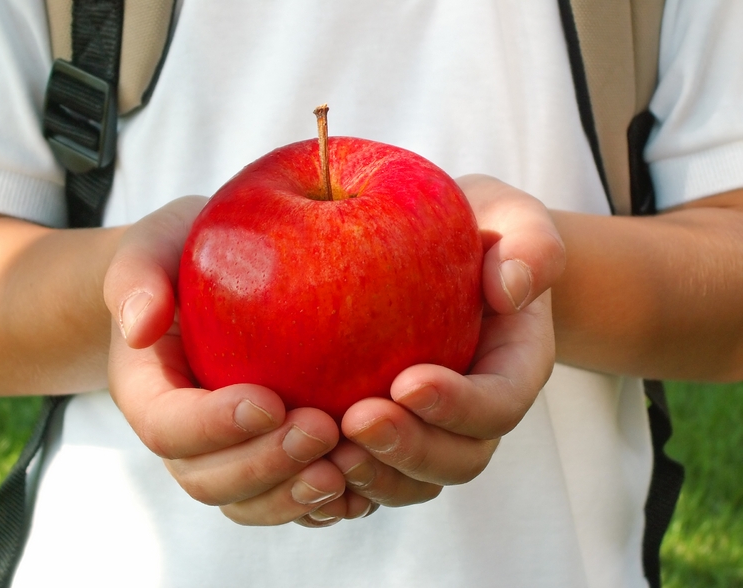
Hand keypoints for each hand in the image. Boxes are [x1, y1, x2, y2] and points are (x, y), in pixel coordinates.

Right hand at [104, 197, 346, 525]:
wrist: (207, 278)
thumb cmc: (183, 256)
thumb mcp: (154, 247)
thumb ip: (138, 279)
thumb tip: (139, 326)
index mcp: (149, 391)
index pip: (168, 427)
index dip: (215, 425)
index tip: (269, 400)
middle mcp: (182, 437)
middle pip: (209, 480)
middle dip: (266, 464)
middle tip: (322, 429)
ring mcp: (225, 455)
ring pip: (249, 503)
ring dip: (295, 495)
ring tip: (345, 466)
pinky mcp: (267, 459)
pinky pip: (286, 501)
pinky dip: (321, 505)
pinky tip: (362, 483)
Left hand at [298, 175, 564, 525]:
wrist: (450, 248)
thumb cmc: (481, 230)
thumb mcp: (515, 219)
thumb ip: (531, 247)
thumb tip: (511, 290)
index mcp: (514, 366)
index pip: (499, 404)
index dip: (458, 406)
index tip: (407, 381)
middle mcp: (478, 410)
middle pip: (459, 459)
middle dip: (409, 449)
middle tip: (356, 421)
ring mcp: (436, 428)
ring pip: (415, 480)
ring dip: (374, 474)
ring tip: (326, 450)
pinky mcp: (396, 431)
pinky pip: (375, 473)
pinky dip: (345, 481)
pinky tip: (301, 459)